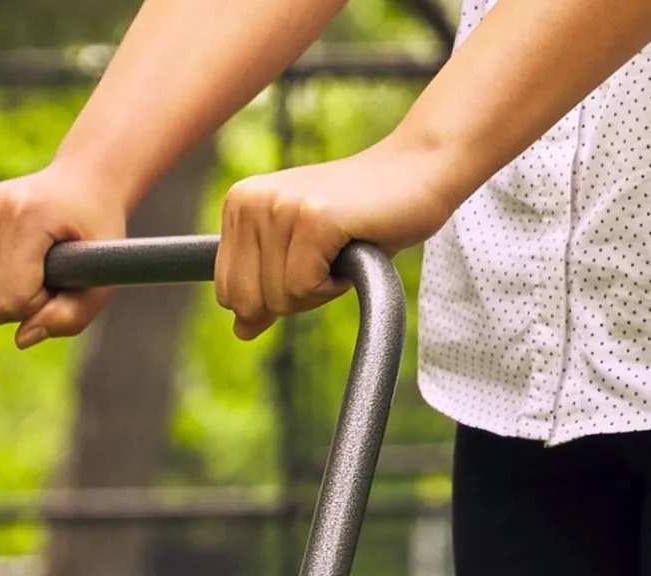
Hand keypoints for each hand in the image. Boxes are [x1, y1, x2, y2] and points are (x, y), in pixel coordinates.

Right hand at [0, 165, 129, 346]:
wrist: (75, 185)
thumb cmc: (89, 233)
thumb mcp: (99, 276)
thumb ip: (70, 317)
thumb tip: (21, 339)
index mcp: (26, 215)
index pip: (9, 300)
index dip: (36, 304)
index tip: (55, 278)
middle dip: (13, 305)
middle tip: (36, 272)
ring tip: (16, 268)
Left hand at [217, 143, 458, 337]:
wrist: (422, 170)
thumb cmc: (361, 217)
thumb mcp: (302, 256)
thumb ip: (266, 289)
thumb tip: (240, 331)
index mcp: (238, 204)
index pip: (228, 294)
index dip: (274, 294)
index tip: (308, 258)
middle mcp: (250, 200)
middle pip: (247, 303)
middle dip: (292, 297)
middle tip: (327, 257)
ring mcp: (280, 206)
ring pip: (277, 299)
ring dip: (318, 289)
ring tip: (342, 246)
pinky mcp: (314, 218)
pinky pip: (304, 289)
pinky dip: (334, 285)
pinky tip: (353, 248)